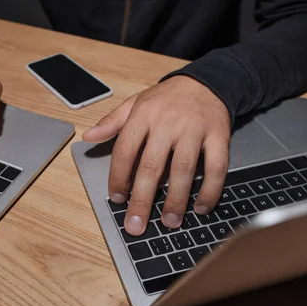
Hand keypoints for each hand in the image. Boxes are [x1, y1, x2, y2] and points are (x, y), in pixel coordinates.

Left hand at [82, 75, 230, 234]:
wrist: (205, 81)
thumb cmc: (166, 98)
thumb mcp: (135, 103)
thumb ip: (111, 122)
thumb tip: (87, 137)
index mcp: (142, 116)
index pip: (125, 151)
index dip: (118, 177)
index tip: (116, 199)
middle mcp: (167, 122)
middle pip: (152, 166)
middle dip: (142, 199)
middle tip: (136, 224)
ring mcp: (194, 129)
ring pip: (183, 169)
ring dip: (176, 199)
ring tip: (169, 222)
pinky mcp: (218, 135)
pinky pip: (216, 166)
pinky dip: (210, 189)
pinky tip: (201, 207)